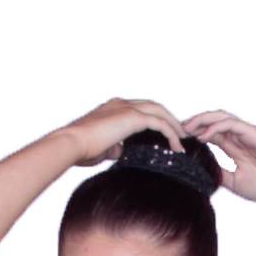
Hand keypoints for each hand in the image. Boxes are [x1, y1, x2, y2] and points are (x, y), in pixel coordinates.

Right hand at [60, 97, 187, 166]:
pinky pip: (160, 123)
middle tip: (181, 134)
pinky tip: (178, 147)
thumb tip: (120, 152)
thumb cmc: (80, 149)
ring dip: (174, 125)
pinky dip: (171, 134)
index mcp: (113, 107)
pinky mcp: (132, 117)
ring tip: (184, 140)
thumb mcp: (101, 148)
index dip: (155, 119)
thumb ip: (113, 147)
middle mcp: (121, 103)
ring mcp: (127, 108)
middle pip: (153, 106)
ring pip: (160, 112)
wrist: (71, 144)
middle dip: (169, 119)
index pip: (140, 109)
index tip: (164, 134)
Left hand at [181, 110, 255, 204]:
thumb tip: (203, 176)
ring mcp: (248, 133)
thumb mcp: (236, 183)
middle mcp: (241, 137)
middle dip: (195, 123)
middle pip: (214, 122)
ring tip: (186, 127)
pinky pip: (232, 124)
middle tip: (177, 129)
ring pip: (221, 118)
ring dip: (202, 120)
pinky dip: (216, 126)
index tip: (179, 139)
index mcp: (237, 147)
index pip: (212, 135)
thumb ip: (221, 175)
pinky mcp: (255, 133)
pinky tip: (203, 135)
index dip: (196, 134)